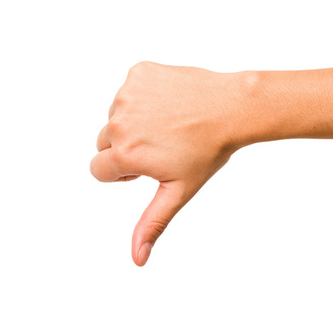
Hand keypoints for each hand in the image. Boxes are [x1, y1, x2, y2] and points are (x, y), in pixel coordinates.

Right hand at [90, 62, 247, 265]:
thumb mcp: (179, 191)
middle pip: (104, 143)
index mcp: (125, 154)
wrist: (233, 108)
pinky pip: (130, 90)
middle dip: (127, 147)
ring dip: (136, 121)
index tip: (150, 166)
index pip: (99, 170)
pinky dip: (145, 96)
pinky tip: (171, 102)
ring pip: (117, 116)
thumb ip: (152, 223)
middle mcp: (120, 123)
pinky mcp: (139, 72)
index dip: (125, 172)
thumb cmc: (208, 152)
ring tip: (171, 124)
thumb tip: (136, 259)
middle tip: (164, 146)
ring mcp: (128, 94)